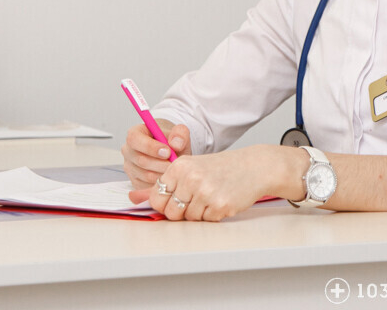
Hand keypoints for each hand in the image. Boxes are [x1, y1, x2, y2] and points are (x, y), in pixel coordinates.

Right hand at [121, 118, 190, 188]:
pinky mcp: (134, 181)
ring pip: (145, 175)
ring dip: (162, 174)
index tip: (167, 152)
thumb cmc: (171, 140)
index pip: (134, 139)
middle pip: (140, 160)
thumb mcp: (179, 132)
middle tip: (175, 164)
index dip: (150, 147)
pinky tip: (168, 177)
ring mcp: (130, 167)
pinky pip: (147, 186)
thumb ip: (180, 133)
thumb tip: (176, 144)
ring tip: (174, 169)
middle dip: (161, 164)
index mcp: (135, 134)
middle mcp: (128, 150)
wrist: (170, 151)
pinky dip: (160, 183)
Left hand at [132, 144, 302, 221]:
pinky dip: (213, 215)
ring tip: (211, 196)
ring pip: (188, 219)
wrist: (253, 166)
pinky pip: (206, 221)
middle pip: (171, 212)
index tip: (178, 196)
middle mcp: (190, 178)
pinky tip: (221, 199)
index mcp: (179, 166)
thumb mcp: (190, 169)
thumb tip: (133, 198)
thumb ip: (161, 185)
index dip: (166, 202)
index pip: (157, 198)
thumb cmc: (220, 168)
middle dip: (181, 211)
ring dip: (199, 213)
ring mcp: (205, 192)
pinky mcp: (219, 205)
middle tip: (196, 198)